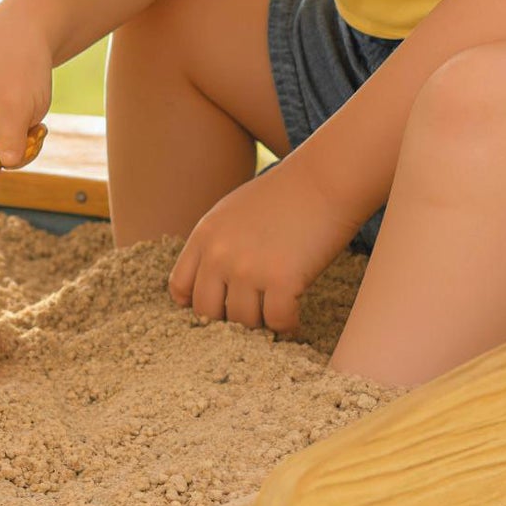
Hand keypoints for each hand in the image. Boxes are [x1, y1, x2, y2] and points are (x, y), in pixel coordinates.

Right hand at [0, 0, 58, 173]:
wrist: (29, 17)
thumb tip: (5, 166)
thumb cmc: (21, 53)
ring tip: (31, 114)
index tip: (4, 170)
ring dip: (10, 136)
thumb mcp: (20, 101)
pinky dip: (9, 124)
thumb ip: (9, 139)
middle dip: (0, 150)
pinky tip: (24, 106)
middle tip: (31, 134)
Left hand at [170, 157, 353, 337]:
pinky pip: (277, 322)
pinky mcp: (281, 279)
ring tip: (275, 312)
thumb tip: (211, 281)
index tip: (221, 306)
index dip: (199, 303)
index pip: (180, 288)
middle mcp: (220, 253)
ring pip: (243, 322)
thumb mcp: (232, 211)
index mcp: (205, 235)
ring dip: (261, 323)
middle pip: (208, 311)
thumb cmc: (284, 195)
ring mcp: (249, 268)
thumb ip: (216, 244)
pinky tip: (294, 317)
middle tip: (253, 313)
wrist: (324, 179)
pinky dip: (287, 325)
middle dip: (229, 318)